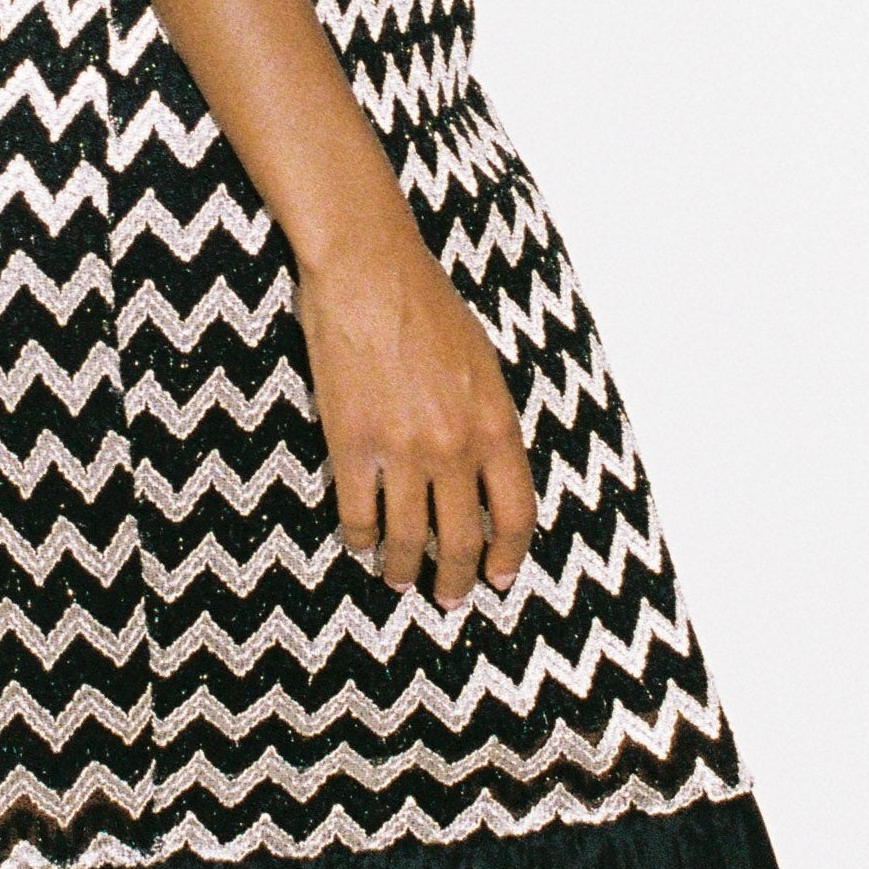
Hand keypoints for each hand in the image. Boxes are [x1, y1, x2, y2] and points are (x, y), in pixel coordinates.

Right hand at [295, 219, 539, 607]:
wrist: (370, 270)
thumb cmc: (428, 306)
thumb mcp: (483, 364)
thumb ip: (487, 421)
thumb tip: (485, 470)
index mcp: (496, 425)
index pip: (515, 514)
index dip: (507, 555)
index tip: (497, 577)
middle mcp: (455, 447)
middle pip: (462, 540)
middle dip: (455, 580)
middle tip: (448, 598)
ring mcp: (403, 450)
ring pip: (408, 539)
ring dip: (404, 570)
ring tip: (400, 580)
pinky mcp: (352, 445)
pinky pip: (358, 515)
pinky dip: (360, 539)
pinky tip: (359, 544)